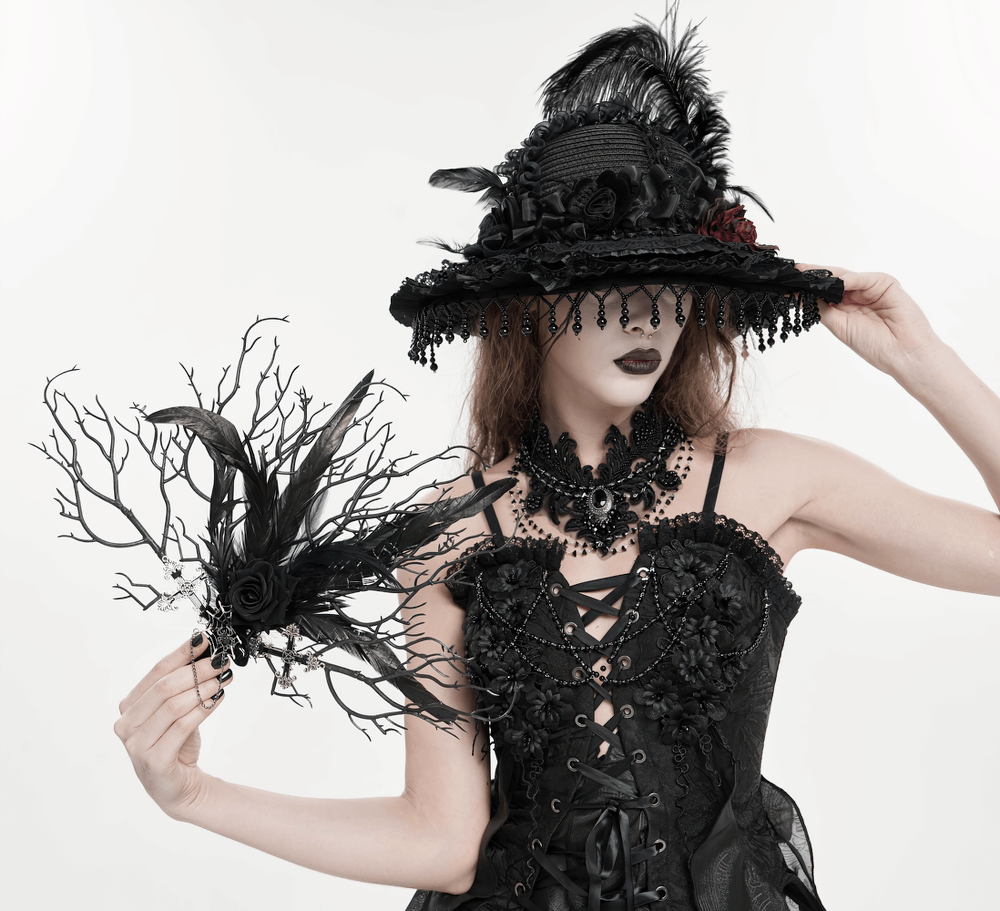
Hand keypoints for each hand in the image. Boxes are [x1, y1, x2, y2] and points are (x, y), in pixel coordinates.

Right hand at [114, 632, 232, 818]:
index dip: (182, 653)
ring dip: (202, 688)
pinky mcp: (154, 760)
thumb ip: (184, 684)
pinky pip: (181, 726)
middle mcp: (127, 724)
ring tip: (222, 679)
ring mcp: (137, 744)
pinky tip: (218, 699)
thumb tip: (206, 652)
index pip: (157, 671)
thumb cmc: (176, 743)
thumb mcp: (178, 709)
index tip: (205, 640)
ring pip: (173, 705)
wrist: (178, 786)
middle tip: (220, 661)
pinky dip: (203, 709)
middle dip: (196, 670)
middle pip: (164, 687)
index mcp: (129, 706)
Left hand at [797, 265, 941, 378]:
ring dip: (827, 276)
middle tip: (793, 271)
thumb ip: (823, 309)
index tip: (786, 283)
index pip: (823, 292)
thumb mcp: (839, 326)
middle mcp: (857, 295)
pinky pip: (865, 278)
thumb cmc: (874, 346)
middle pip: (832, 280)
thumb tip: (802, 296)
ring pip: (845, 276)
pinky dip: (852, 279)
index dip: (806, 286)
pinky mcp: (886, 284)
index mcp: (845, 307)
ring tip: (810, 276)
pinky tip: (840, 282)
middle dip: (813, 275)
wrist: (903, 353)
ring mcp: (871, 288)